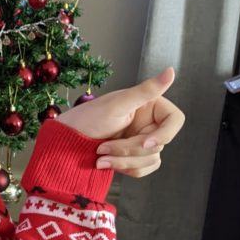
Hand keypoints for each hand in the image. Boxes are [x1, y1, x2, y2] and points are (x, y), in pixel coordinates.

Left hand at [58, 66, 184, 177]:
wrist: (64, 142)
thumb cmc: (87, 119)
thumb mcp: (118, 104)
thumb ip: (146, 90)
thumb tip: (171, 70)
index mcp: (149, 105)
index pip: (175, 121)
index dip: (164, 135)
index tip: (146, 142)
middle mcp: (148, 123)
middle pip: (159, 145)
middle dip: (130, 150)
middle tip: (103, 148)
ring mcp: (140, 141)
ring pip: (151, 160)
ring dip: (124, 161)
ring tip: (99, 157)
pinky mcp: (131, 157)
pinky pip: (142, 169)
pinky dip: (125, 169)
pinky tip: (105, 163)